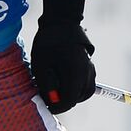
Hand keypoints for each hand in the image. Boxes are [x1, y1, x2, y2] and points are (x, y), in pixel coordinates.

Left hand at [30, 0, 95, 114]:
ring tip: (58, 90)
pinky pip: (88, 82)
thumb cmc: (48, 44)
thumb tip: (50, 100)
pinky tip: (66, 81)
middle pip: (79, 97)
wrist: (61, 23)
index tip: (46, 106)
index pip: (69, 100)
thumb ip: (46, 86)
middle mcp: (86, 72)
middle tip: (50, 97)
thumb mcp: (41, 66)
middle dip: (65, 101)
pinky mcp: (89, 64)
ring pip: (86, 91)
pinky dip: (79, 87)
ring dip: (73, 95)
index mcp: (74, 74)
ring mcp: (89, 68)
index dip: (57, 107)